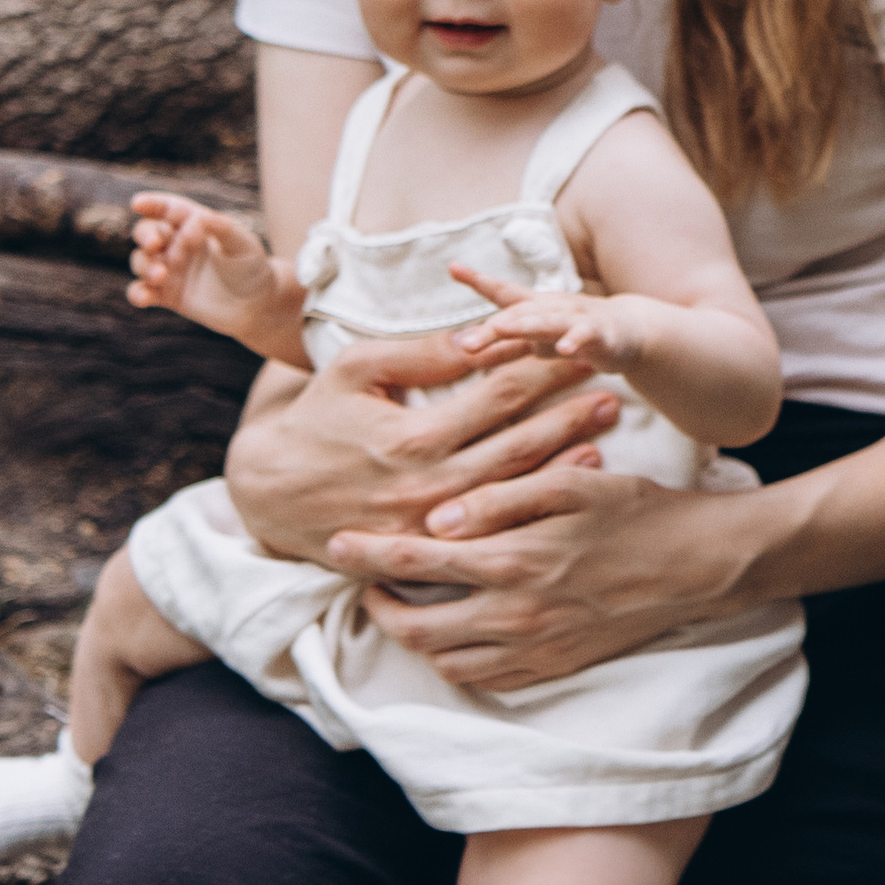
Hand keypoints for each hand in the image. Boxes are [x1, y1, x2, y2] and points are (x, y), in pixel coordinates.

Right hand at [128, 191, 280, 329]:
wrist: (258, 303)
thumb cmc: (252, 266)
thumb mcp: (244, 244)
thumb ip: (222, 228)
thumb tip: (197, 218)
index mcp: (195, 225)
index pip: (170, 210)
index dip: (153, 204)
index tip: (138, 203)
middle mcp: (178, 244)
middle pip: (148, 232)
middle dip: (146, 234)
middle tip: (155, 244)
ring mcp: (170, 269)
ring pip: (142, 261)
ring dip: (145, 265)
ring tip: (161, 275)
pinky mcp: (167, 295)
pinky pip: (143, 292)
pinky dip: (138, 294)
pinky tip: (143, 298)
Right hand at [220, 327, 621, 565]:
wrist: (267, 496)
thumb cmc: (315, 421)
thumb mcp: (355, 371)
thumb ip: (420, 354)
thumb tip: (481, 333)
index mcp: (411, 437)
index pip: (495, 396)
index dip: (543, 369)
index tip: (581, 347)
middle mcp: (427, 486)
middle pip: (517, 444)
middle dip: (569, 414)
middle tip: (617, 390)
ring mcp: (430, 525)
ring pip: (513, 489)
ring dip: (564, 457)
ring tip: (608, 430)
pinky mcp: (428, 550)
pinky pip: (492, 527)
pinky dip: (533, 503)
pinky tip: (570, 483)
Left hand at [332, 461, 775, 690]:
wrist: (700, 566)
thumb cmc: (639, 512)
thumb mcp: (573, 484)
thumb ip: (502, 497)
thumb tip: (439, 517)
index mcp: (514, 561)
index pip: (416, 562)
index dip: (368, 554)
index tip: (337, 542)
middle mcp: (516, 615)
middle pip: (417, 628)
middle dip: (378, 608)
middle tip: (363, 584)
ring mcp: (535, 649)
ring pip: (446, 663)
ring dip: (413, 640)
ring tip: (403, 611)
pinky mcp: (555, 666)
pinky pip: (486, 680)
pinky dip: (456, 663)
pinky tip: (454, 637)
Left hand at [449, 262, 646, 371]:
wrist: (629, 330)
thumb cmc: (575, 333)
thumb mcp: (536, 341)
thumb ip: (503, 347)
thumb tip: (462, 351)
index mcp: (535, 308)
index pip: (504, 293)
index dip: (480, 281)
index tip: (454, 267)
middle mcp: (553, 308)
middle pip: (519, 315)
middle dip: (492, 328)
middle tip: (465, 342)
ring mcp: (577, 319)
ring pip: (548, 321)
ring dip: (525, 326)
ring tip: (501, 330)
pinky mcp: (601, 334)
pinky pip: (586, 336)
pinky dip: (575, 341)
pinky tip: (565, 350)